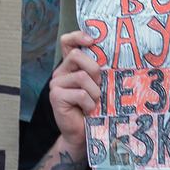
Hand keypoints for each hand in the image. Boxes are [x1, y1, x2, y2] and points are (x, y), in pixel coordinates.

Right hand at [50, 30, 103, 152]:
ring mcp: (56, 84)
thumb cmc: (94, 107)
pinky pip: (80, 94)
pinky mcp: (56, 97)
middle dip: (94, 70)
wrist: (82, 133)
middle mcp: (60, 72)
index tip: (92, 40)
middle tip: (99, 86)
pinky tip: (87, 111)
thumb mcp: (98, 84)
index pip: (67, 41)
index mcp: (70, 66)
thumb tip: (113, 55)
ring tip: (94, 102)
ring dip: (94, 92)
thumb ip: (98, 70)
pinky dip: (90, 104)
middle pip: (77, 56)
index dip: (78, 36)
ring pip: (82, 77)